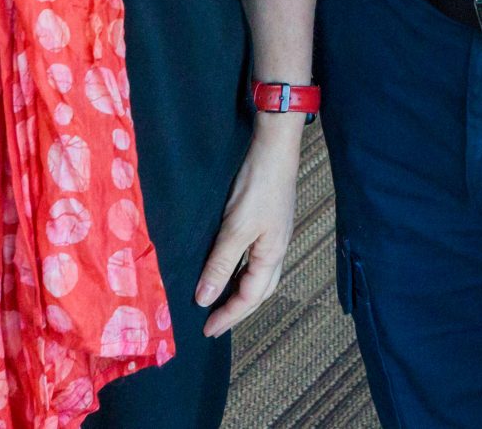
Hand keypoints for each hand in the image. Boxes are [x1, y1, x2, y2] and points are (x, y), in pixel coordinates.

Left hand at [194, 120, 302, 336]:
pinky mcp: (267, 224)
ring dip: (240, 293)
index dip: (228, 316)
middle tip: (214, 324)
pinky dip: (240, 274)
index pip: (250, 298)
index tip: (206, 330)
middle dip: (238, 311)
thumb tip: (205, 299)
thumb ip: (221, 264)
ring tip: (218, 303)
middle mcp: (276, 250)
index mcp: (272, 255)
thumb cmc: (258, 188)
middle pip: (260, 292)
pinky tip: (227, 270)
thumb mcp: (235, 228)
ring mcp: (274, 237)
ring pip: (258, 277)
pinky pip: (254, 261)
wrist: (274, 151)